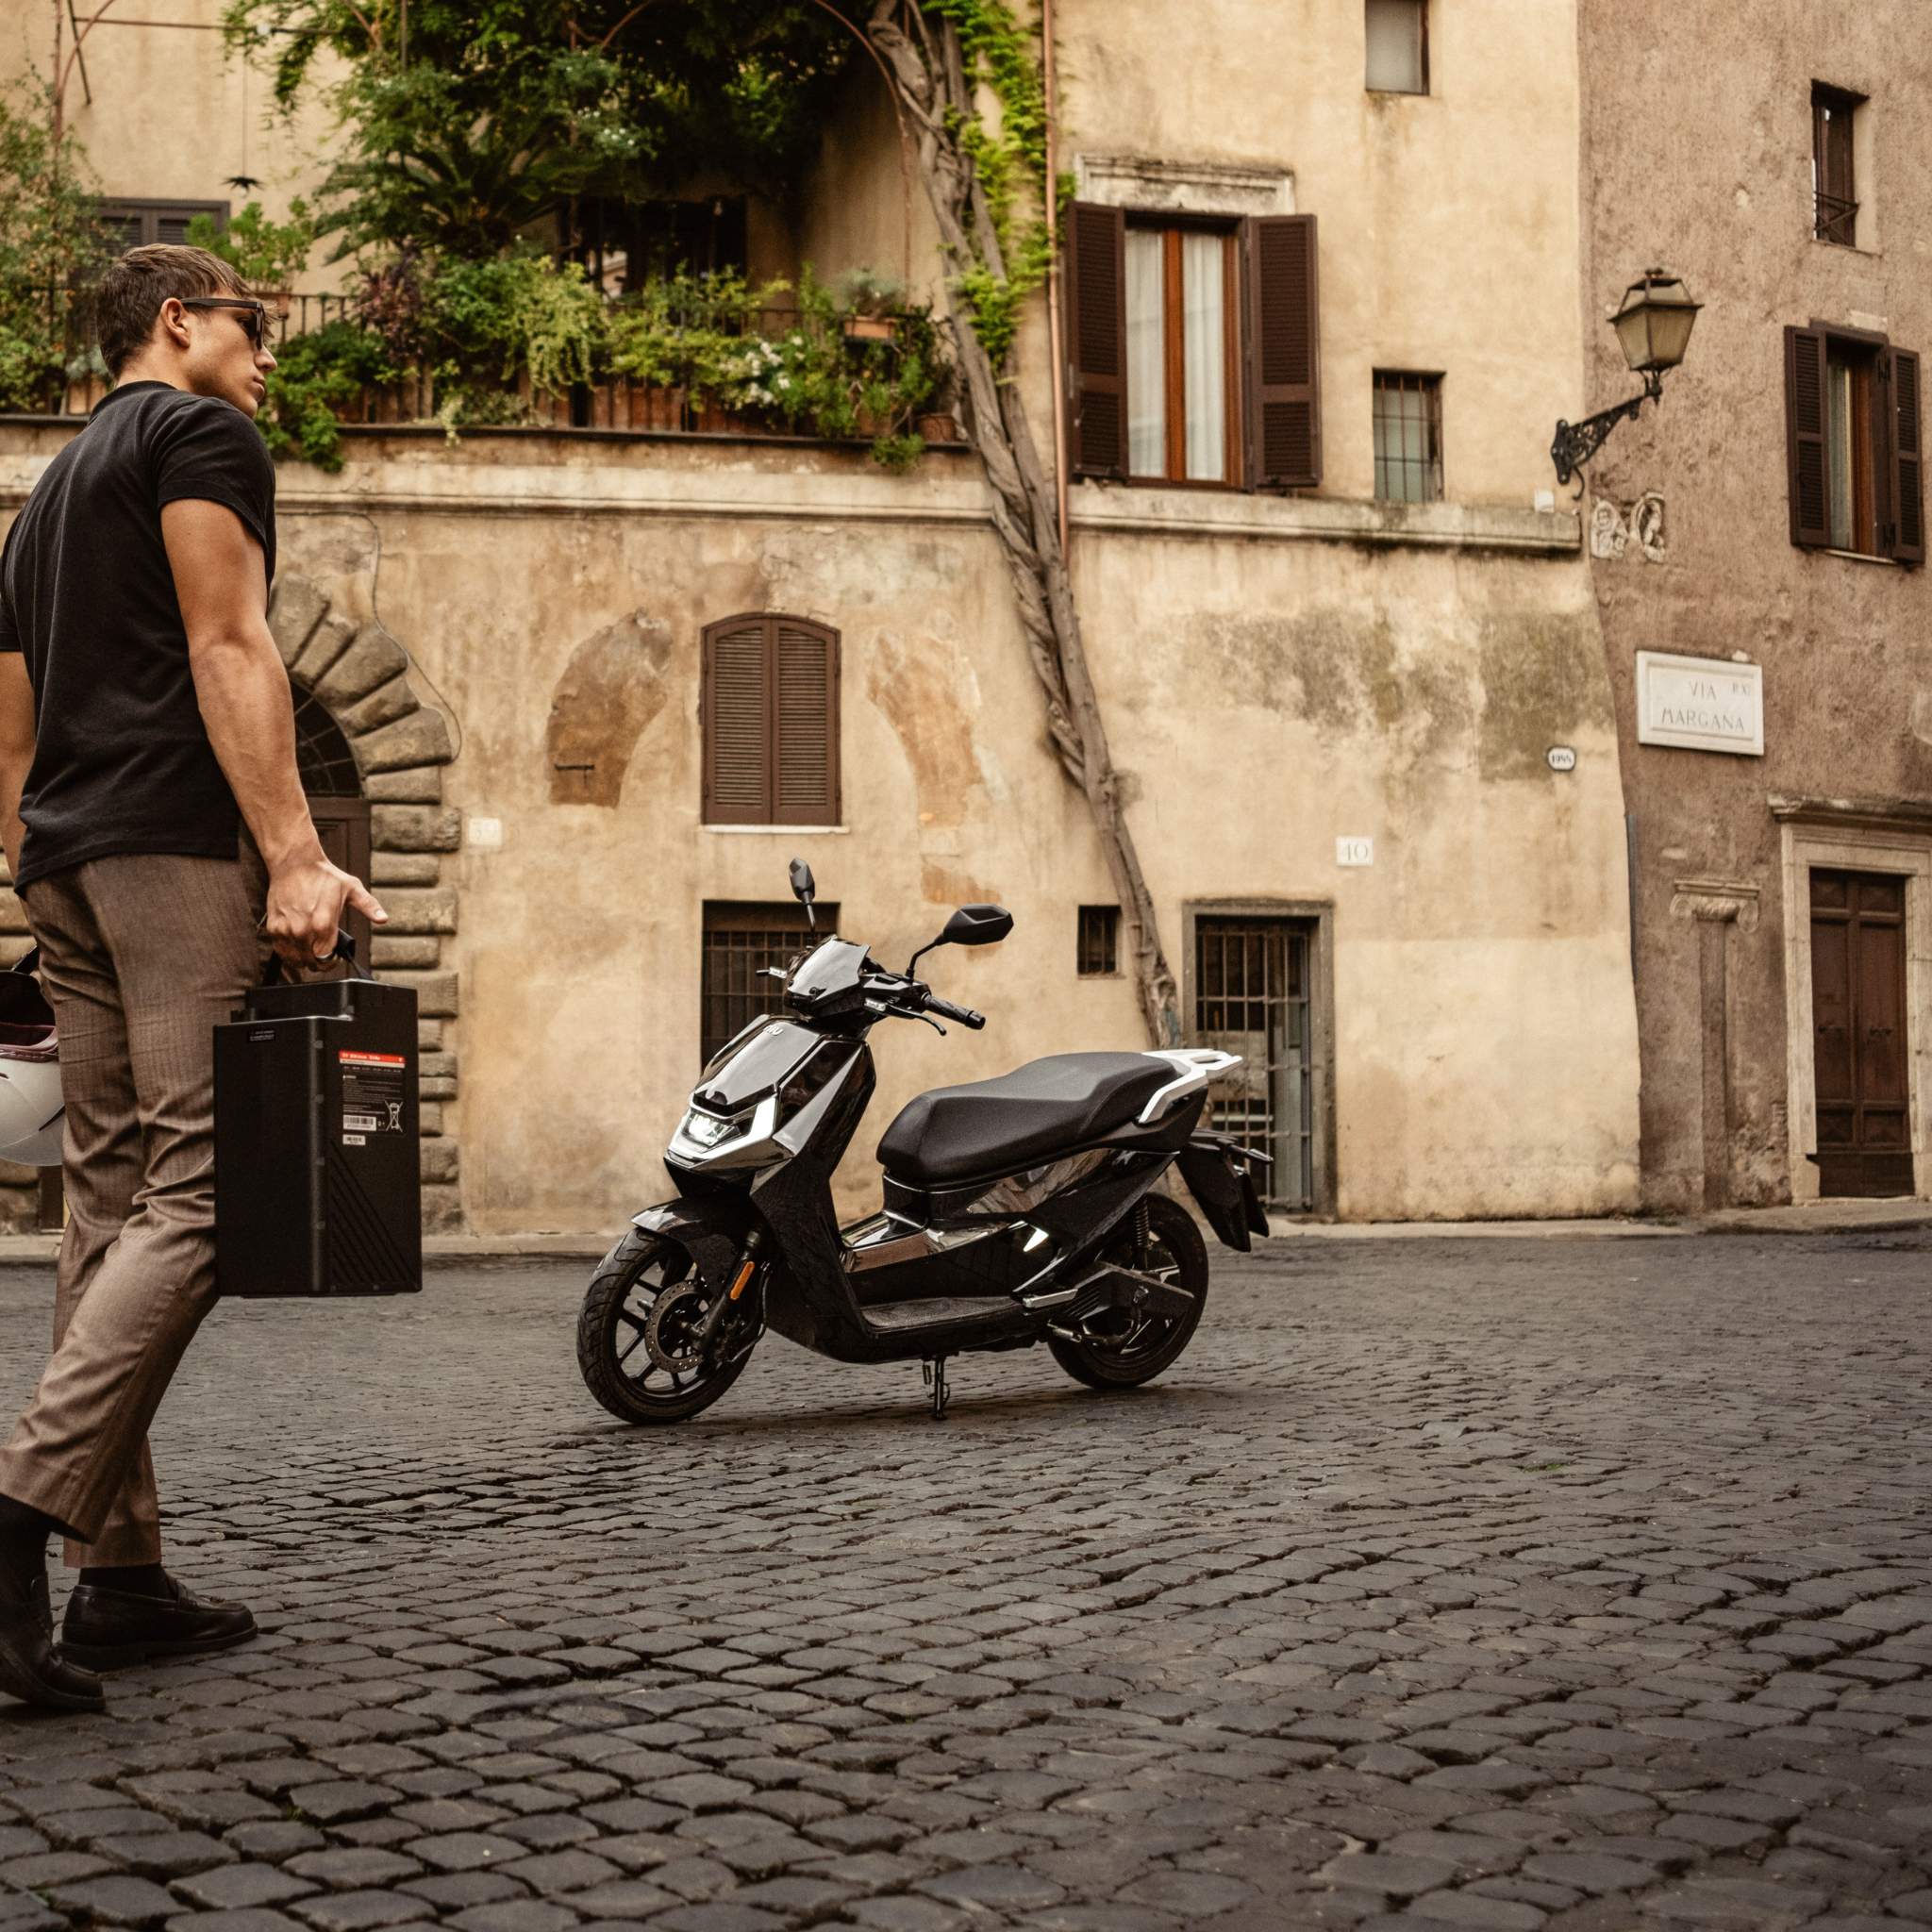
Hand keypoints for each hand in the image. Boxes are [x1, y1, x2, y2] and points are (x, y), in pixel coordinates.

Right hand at [264, 855, 386, 967]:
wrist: (294, 863)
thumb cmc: (324, 875)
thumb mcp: (352, 888)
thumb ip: (369, 906)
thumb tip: (383, 918)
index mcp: (323, 924)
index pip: (326, 958)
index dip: (332, 961)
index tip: (335, 957)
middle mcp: (303, 930)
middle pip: (311, 962)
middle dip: (320, 963)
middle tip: (324, 956)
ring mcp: (285, 929)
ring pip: (294, 959)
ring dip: (303, 959)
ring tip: (311, 951)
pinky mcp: (273, 926)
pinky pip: (280, 950)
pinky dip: (289, 951)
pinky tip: (298, 945)